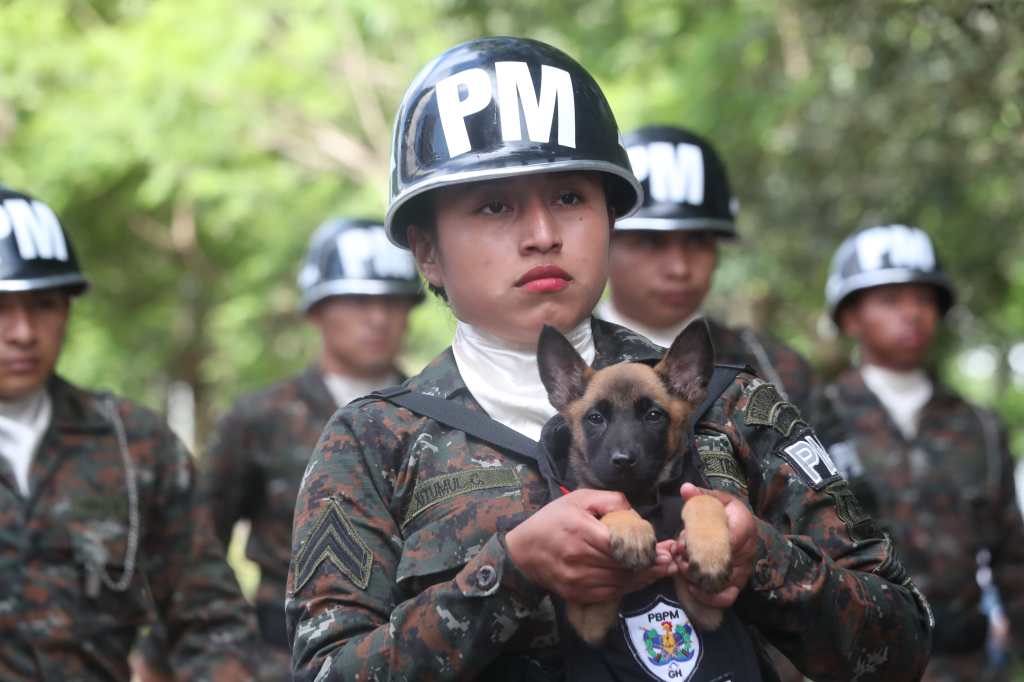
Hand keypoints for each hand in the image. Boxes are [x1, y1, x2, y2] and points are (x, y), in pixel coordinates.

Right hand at [506, 489, 676, 603]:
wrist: (524, 550)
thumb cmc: (553, 519)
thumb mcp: (580, 498)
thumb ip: (611, 500)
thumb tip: (636, 515)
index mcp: (580, 530)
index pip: (621, 544)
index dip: (644, 548)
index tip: (662, 547)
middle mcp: (579, 557)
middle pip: (624, 565)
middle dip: (651, 563)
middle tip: (672, 560)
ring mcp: (577, 579)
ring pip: (621, 582)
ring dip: (644, 577)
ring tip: (663, 570)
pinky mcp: (577, 593)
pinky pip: (611, 593)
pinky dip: (629, 586)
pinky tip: (642, 579)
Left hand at [673, 482, 756, 608]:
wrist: (742, 527)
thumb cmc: (725, 511)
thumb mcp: (715, 499)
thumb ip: (701, 496)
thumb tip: (685, 488)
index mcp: (743, 525)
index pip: (724, 540)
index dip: (699, 545)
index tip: (682, 543)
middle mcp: (747, 550)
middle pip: (720, 565)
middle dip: (694, 563)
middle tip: (678, 557)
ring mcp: (744, 569)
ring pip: (721, 582)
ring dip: (697, 579)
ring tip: (682, 569)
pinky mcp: (739, 583)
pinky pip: (727, 597)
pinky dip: (709, 597)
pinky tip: (692, 588)